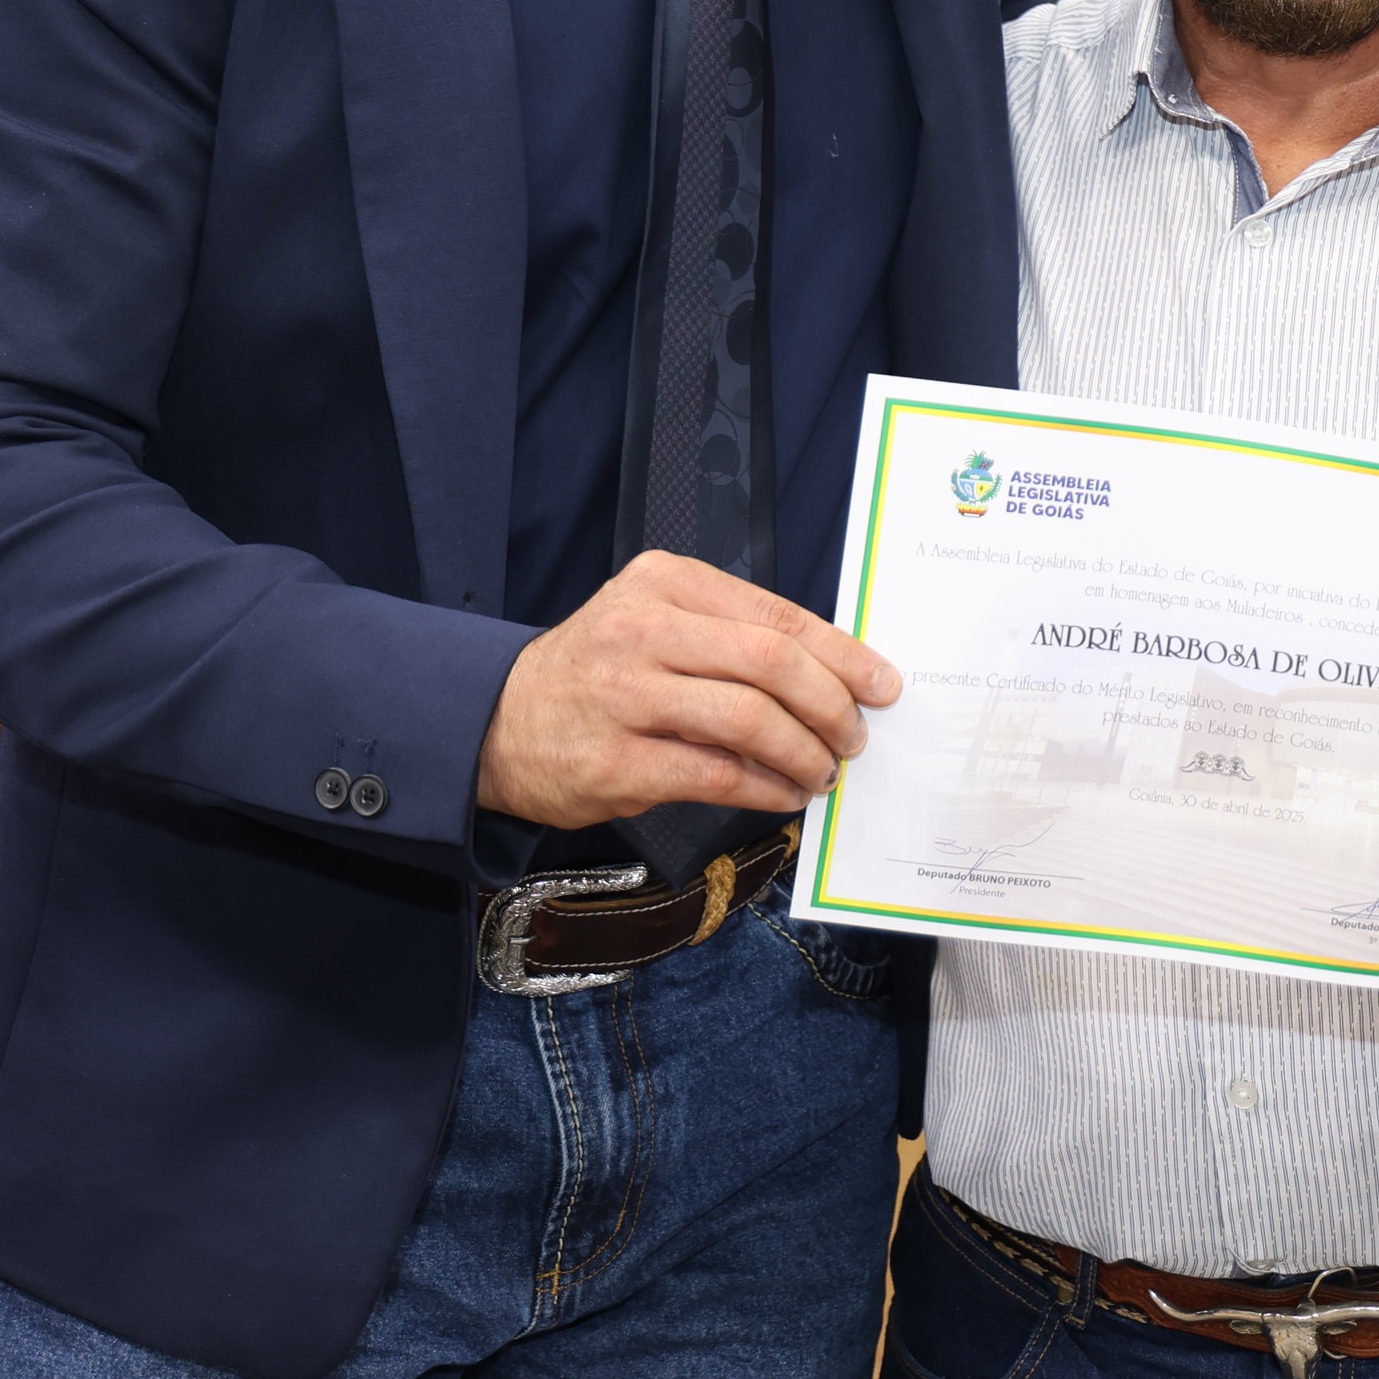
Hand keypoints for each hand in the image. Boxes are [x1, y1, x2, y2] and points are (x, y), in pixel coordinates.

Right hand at [475, 550, 901, 827]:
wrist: (496, 719)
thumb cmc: (599, 670)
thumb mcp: (658, 622)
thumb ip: (733, 638)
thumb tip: (834, 677)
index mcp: (666, 584)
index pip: (777, 616)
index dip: (842, 654)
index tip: (881, 684)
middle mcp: (643, 630)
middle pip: (771, 663)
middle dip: (831, 705)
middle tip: (854, 736)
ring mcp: (625, 696)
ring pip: (748, 720)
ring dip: (803, 752)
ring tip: (822, 771)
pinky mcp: (614, 761)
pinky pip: (714, 774)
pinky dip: (764, 788)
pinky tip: (782, 794)